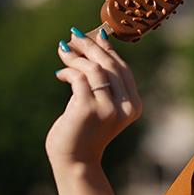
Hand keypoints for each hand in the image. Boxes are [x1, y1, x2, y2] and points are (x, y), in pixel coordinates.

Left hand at [46, 27, 142, 170]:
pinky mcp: (87, 109)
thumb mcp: (100, 104)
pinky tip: (60, 74)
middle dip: (90, 46)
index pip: (122, 68)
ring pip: (93, 69)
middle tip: (74, 36)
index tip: (95, 33)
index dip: (108, 49)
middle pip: (109, 64)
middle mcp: (125, 106)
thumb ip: (103, 81)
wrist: (75, 161)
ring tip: (62, 51)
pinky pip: (78, 79)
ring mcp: (108, 108)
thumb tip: (96, 40)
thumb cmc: (85, 130)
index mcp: (133, 105)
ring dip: (75, 57)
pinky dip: (67, 71)